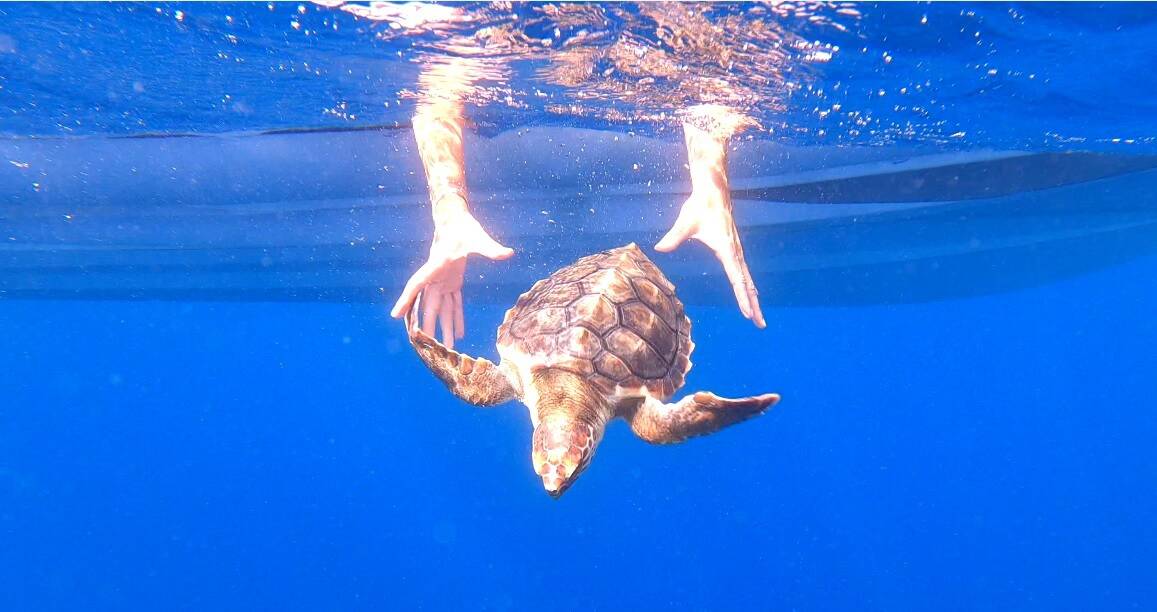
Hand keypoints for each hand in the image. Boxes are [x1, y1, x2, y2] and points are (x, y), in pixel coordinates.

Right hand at [391, 213, 513, 347]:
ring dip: (444, 326)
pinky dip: (456, 317)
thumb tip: (508, 253)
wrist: (457, 218)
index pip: (417, 284)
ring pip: (441, 307)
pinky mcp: (452, 281)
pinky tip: (459, 332)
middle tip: (429, 347)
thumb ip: (491, 248)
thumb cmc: (464, 226)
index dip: (406, 299)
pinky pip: (453, 303)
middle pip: (429, 304)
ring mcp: (443, 280)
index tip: (395, 315)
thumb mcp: (478, 238)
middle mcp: (436, 276)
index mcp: (436, 265)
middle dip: (430, 325)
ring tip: (449, 346)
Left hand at [655, 191, 765, 328]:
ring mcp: (737, 251)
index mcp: (727, 249)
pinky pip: (744, 272)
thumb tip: (659, 248)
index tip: (748, 313)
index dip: (742, 296)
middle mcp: (736, 252)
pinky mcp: (734, 248)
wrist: (714, 191)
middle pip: (747, 284)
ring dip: (753, 298)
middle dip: (754, 305)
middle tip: (760, 324)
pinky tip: (750, 293)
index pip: (737, 278)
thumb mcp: (685, 222)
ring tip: (758, 316)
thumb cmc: (700, 206)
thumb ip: (674, 237)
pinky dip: (749, 286)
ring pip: (748, 279)